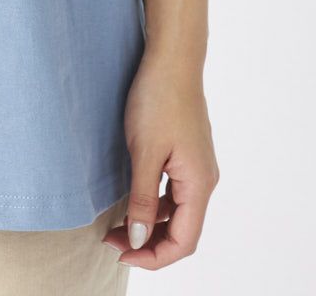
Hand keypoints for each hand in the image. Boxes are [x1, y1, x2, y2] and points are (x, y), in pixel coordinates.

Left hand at [103, 52, 219, 269]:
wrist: (172, 59)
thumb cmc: (158, 99)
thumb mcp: (144, 152)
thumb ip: (143, 199)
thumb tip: (140, 240)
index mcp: (199, 185)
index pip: (184, 242)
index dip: (153, 257)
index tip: (120, 252)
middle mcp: (204, 180)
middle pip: (182, 231)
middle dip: (148, 243)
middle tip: (111, 239)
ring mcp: (198, 166)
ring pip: (178, 212)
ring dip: (151, 224)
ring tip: (117, 223)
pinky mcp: (188, 154)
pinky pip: (175, 192)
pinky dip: (155, 204)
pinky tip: (133, 199)